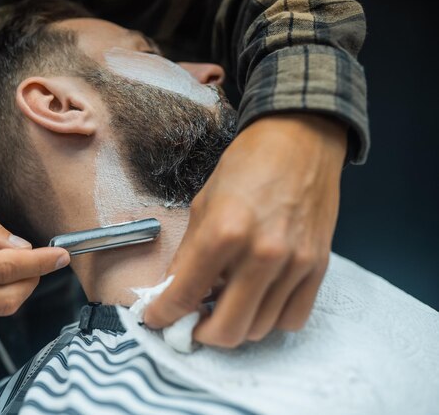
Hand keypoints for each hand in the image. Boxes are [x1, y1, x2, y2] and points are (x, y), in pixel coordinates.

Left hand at [144, 113, 347, 346]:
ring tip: (223, 303)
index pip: (184, 295)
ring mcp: (294, 265)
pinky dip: (269, 319)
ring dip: (234, 325)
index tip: (155, 319)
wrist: (301, 140)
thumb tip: (175, 291)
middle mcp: (261, 255)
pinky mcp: (318, 267)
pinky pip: (292, 319)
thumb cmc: (246, 166)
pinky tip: (257, 299)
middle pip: (226, 330)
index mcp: (223, 232)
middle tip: (191, 321)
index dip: (162, 315)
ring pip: (259, 330)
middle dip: (199, 334)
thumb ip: (189, 254)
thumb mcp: (202, 204)